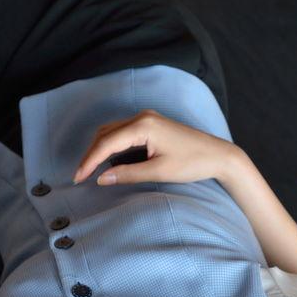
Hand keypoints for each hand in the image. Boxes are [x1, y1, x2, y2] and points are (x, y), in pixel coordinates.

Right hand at [73, 109, 235, 185]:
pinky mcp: (152, 125)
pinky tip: (109, 161)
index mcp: (143, 126)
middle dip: (91, 155)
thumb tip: (102, 179)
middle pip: (105, 133)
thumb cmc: (192, 164)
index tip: (78, 178)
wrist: (218, 155)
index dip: (89, 161)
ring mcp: (147, 119)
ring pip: (112, 131)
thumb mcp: (158, 172)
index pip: (106, 143)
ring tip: (91, 170)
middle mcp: (142, 117)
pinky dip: (111, 146)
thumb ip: (128, 174)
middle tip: (80, 176)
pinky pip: (123, 132)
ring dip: (99, 149)